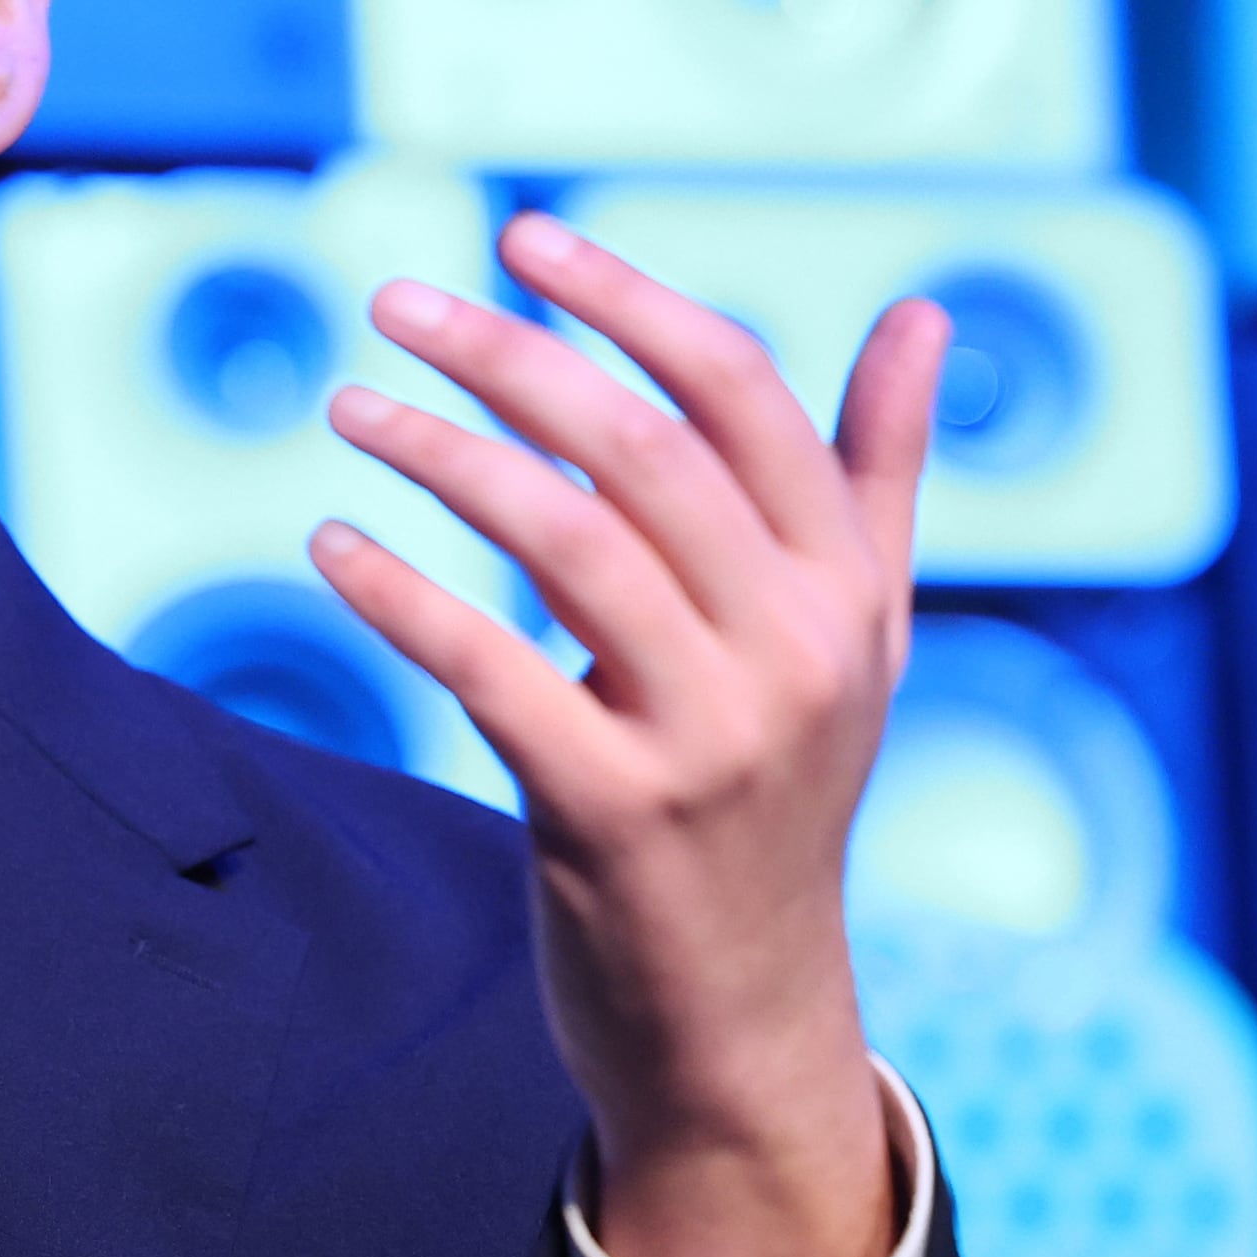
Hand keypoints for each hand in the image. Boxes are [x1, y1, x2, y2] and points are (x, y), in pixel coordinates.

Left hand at [308, 211, 934, 1256]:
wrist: (740, 1017)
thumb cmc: (780, 800)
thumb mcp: (857, 640)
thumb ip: (876, 476)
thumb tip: (924, 316)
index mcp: (847, 590)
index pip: (739, 396)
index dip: (627, 302)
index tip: (521, 239)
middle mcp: (795, 652)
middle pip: (641, 450)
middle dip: (511, 356)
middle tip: (397, 304)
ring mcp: (708, 738)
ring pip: (564, 541)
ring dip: (440, 456)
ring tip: (348, 411)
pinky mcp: (610, 815)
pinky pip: (487, 667)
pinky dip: (399, 593)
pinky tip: (332, 542)